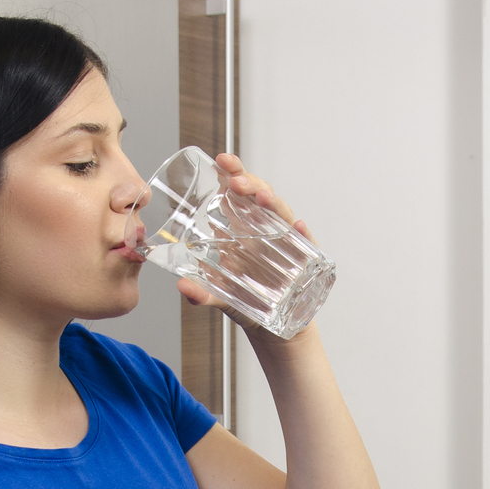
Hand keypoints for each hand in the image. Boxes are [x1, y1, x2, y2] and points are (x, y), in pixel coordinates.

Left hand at [174, 152, 319, 330]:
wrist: (270, 327)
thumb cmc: (245, 301)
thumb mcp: (217, 296)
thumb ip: (200, 292)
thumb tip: (181, 286)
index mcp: (242, 228)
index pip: (239, 192)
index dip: (233, 172)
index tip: (222, 160)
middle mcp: (265, 230)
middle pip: (261, 196)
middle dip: (251, 184)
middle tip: (237, 184)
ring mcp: (285, 243)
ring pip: (282, 214)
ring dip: (273, 203)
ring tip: (263, 199)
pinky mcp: (304, 261)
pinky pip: (308, 243)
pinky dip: (304, 234)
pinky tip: (298, 228)